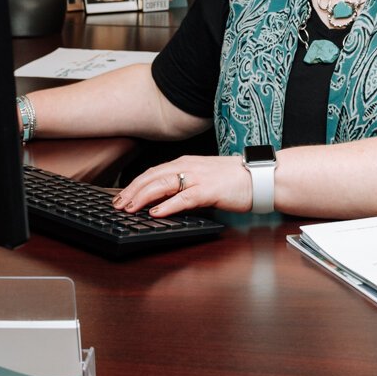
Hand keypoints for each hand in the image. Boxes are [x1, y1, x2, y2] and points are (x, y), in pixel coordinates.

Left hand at [111, 154, 252, 217]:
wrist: (260, 177)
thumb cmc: (235, 179)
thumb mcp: (204, 178)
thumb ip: (185, 185)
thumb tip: (166, 200)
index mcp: (186, 162)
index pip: (153, 172)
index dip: (134, 184)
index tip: (121, 195)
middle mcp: (188, 167)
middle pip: (152, 177)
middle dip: (131, 190)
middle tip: (117, 204)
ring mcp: (198, 178)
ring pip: (162, 185)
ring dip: (142, 197)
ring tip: (129, 207)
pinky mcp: (208, 190)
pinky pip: (182, 198)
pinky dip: (167, 206)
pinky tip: (155, 213)